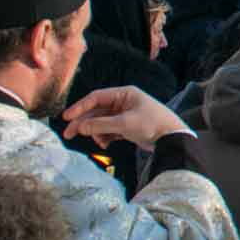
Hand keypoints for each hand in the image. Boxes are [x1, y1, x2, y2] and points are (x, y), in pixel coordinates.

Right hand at [62, 86, 187, 148]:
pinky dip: (104, 137)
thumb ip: (100, 125)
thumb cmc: (152, 124)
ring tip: (98, 142)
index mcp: (125, 94)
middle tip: (68, 134)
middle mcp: (124, 102)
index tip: (66, 118)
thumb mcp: (124, 123)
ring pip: (101, 122)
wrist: (172, 138)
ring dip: (95, 132)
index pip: (96, 97)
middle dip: (84, 123)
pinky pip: (108, 131)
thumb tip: (80, 127)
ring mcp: (125, 115)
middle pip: (96, 111)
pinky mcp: (127, 127)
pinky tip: (105, 144)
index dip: (80, 107)